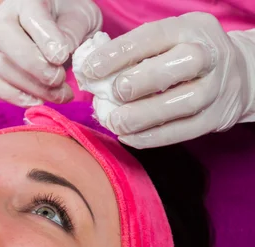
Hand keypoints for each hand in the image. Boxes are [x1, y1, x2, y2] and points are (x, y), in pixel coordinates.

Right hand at [0, 0, 101, 106]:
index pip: (31, 14)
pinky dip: (13, 96)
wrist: (57, 27)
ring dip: (31, 87)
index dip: (46, 39)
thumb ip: (72, 33)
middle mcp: (5, 17)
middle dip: (35, 67)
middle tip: (60, 80)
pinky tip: (36, 100)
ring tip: (59, 94)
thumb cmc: (69, 21)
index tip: (62, 57)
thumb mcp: (82, 19)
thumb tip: (58, 56)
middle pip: (5, 41)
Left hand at [82, 12, 254, 147]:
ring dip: (144, 115)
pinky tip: (129, 137)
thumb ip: (132, 55)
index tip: (90, 69)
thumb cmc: (182, 57)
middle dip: (142, 80)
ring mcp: (216, 88)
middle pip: (180, 65)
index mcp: (190, 29)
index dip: (119, 53)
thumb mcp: (164, 42)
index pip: (153, 36)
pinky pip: (184, 131)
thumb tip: (90, 74)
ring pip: (184, 103)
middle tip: (114, 93)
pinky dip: (153, 137)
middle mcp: (208, 55)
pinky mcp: (216, 118)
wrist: (237, 75)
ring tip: (116, 122)